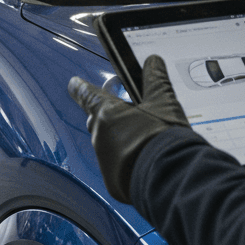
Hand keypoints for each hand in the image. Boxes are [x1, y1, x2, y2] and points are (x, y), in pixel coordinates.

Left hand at [68, 55, 189, 202]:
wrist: (170, 179)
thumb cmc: (164, 139)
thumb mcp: (164, 103)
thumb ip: (155, 80)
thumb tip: (153, 61)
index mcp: (107, 113)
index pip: (88, 95)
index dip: (80, 88)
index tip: (73, 83)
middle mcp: (99, 137)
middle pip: (99, 121)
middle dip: (110, 117)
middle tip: (129, 115)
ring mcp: (104, 162)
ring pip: (108, 145)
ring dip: (121, 141)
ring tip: (147, 141)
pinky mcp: (113, 182)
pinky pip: (116, 168)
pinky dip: (127, 163)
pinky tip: (146, 162)